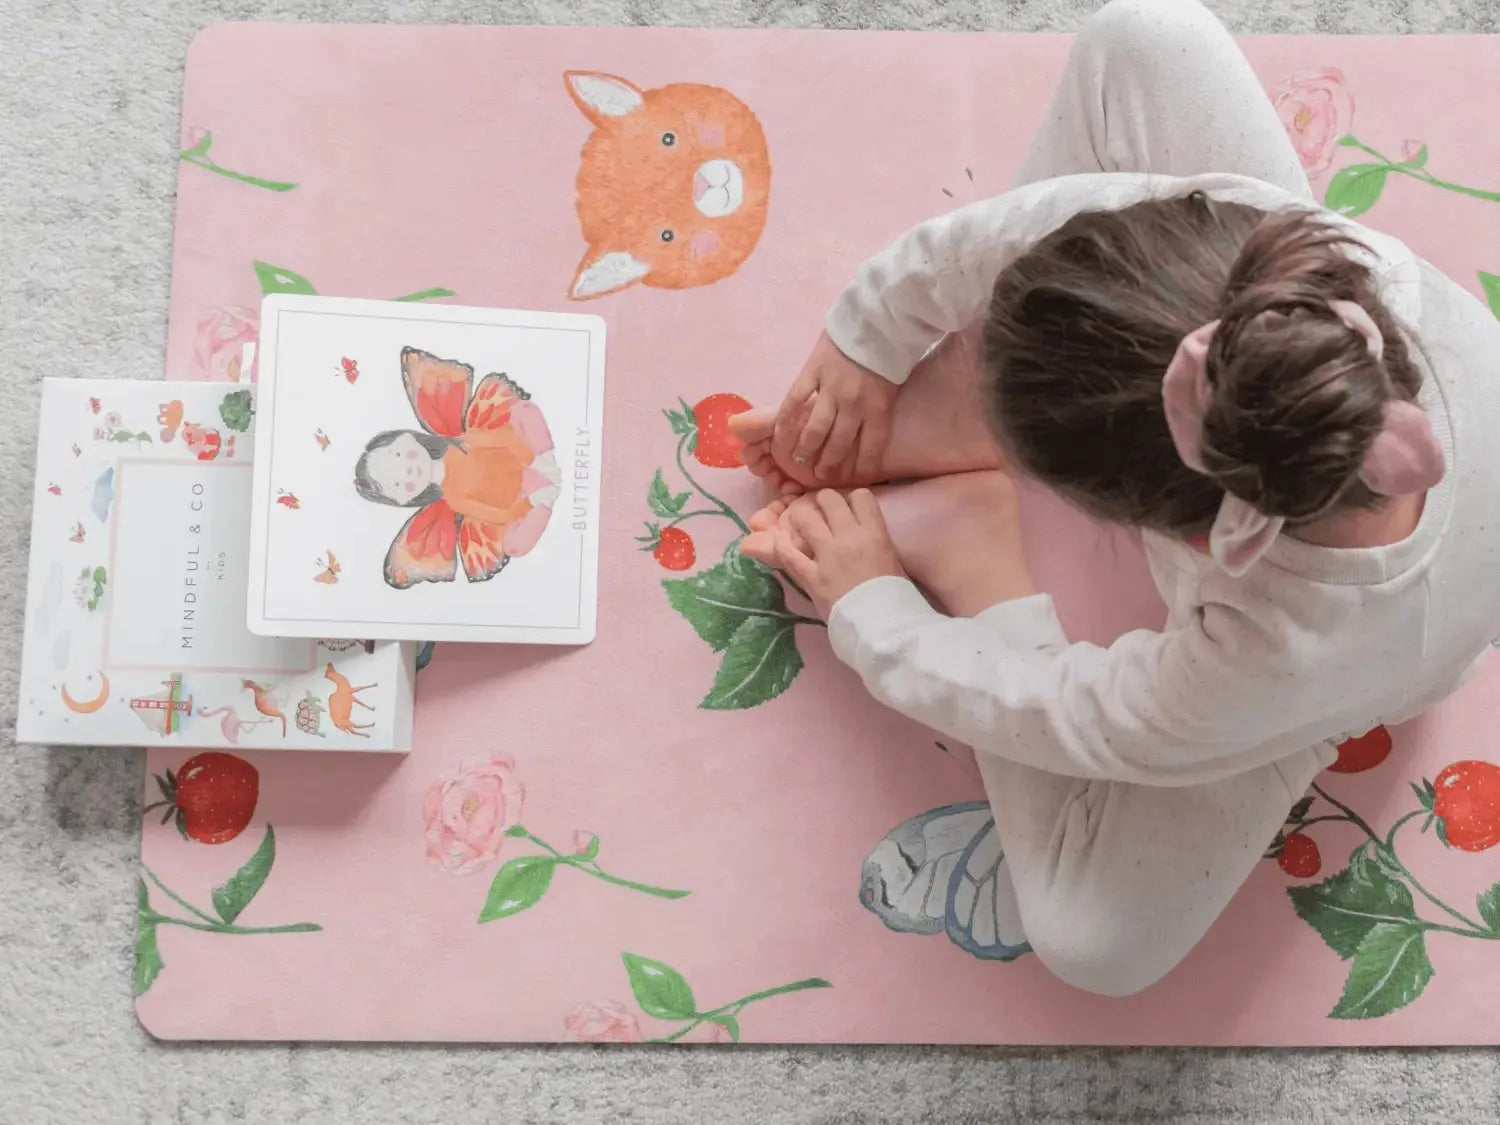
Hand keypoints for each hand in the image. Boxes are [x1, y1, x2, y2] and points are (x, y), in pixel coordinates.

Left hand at [741, 489, 904, 619]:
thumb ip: (876, 543)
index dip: (854, 499)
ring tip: (800, 523)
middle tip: (821, 510)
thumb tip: (866, 538)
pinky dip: (781, 545)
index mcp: (875, 534)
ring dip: (801, 517)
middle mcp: (850, 538)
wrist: (883, 628)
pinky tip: (781, 543)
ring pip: (805, 518)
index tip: (850, 507)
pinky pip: (787, 553)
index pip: (862, 496)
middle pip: (829, 499)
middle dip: (823, 501)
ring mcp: (827, 557)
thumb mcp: (894, 561)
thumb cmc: (896, 598)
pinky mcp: (811, 577)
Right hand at [775, 332, 897, 481]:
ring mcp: (831, 388)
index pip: (871, 448)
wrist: (877, 319)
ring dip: (806, 450)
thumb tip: (866, 440)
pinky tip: (779, 436)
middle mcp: (855, 404)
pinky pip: (794, 402)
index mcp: (879, 408)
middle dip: (829, 465)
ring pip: (816, 429)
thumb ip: (877, 413)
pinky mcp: (812, 372)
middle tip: (819, 475)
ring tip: (799, 462)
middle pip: (839, 444)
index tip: (852, 481)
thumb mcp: (891, 389)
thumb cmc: (887, 355)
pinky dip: (786, 421)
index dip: (862, 469)